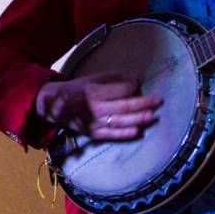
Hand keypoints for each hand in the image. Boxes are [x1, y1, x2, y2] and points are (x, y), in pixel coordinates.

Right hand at [34, 71, 161, 140]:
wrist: (56, 106)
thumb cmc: (79, 89)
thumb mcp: (94, 78)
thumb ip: (114, 78)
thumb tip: (135, 80)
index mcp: (95, 92)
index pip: (121, 90)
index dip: (134, 86)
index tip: (140, 83)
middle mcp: (95, 108)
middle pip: (125, 106)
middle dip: (144, 103)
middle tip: (158, 100)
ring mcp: (94, 123)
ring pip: (121, 122)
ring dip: (139, 119)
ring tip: (153, 116)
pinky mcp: (94, 134)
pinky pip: (113, 135)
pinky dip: (126, 133)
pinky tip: (139, 131)